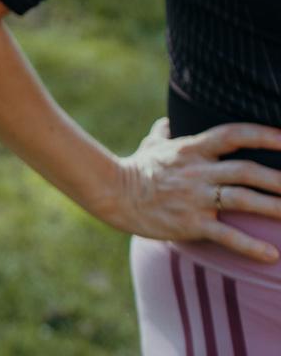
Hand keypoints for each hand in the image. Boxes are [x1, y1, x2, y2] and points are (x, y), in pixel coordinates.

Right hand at [108, 118, 280, 260]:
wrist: (112, 194)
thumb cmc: (134, 168)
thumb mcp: (150, 145)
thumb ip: (162, 132)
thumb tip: (166, 121)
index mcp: (192, 149)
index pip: (233, 134)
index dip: (263, 135)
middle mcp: (198, 171)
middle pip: (247, 171)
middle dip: (279, 179)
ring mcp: (195, 197)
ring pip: (243, 199)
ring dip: (274, 207)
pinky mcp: (190, 223)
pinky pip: (226, 234)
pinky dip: (250, 246)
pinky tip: (272, 254)